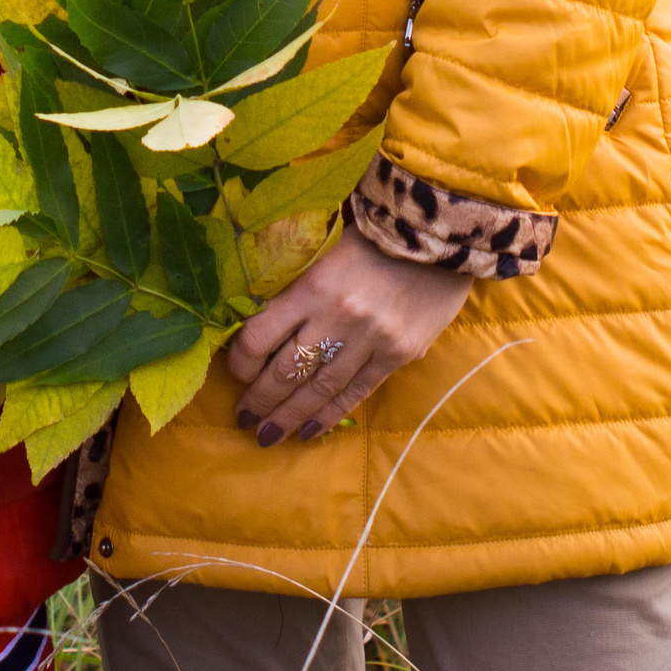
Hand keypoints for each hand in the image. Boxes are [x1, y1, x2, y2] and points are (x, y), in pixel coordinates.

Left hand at [224, 229, 473, 446]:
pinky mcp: (398, 354)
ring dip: (290, 415)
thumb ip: (294, 283)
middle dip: (261, 399)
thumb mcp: (323, 248)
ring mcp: (371, 339)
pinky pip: (356, 392)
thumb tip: (254, 317)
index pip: (260, 334)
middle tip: (245, 419)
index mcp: (313, 283)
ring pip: (320, 388)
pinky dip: (330, 414)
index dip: (241, 361)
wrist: (436, 236)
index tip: (234, 372)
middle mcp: (338, 315)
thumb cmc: (371, 234)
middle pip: (287, 369)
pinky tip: (309, 431)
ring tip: (269, 435)